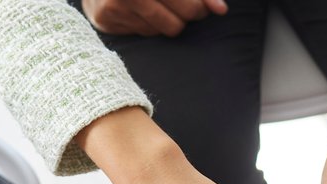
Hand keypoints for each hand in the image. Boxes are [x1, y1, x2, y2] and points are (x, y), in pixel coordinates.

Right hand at [82, 0, 226, 36]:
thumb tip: (221, 10)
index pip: (189, 5)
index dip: (200, 8)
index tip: (202, 8)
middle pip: (177, 23)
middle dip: (185, 17)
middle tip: (183, 9)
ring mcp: (114, 5)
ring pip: (161, 31)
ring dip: (165, 21)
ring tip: (157, 6)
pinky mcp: (106, 20)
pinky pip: (144, 35)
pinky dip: (148, 25)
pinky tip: (140, 11)